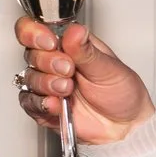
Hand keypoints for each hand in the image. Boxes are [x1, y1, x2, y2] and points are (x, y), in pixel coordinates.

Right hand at [15, 17, 154, 144]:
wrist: (125, 127)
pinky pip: (30, 102)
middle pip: (31, 53)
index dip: (35, 32)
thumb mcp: (109, 68)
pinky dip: (42, 103)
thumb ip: (87, 50)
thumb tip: (75, 31)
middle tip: (68, 69)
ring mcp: (48, 84)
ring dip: (47, 83)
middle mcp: (55, 62)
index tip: (49, 42)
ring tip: (68, 89)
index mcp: (69, 45)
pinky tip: (57, 104)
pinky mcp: (44, 107)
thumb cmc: (122, 93)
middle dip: (48, 61)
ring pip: (29, 77)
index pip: (37, 29)